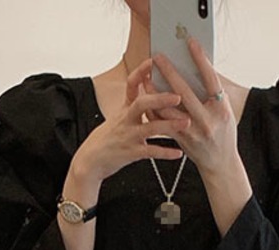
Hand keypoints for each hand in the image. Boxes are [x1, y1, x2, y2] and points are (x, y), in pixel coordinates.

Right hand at [71, 57, 187, 188]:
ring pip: (150, 128)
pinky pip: (150, 152)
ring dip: (169, 125)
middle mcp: (126, 120)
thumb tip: (150, 90)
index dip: (141, 72)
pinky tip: (178, 153)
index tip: (153, 61)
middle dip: (160, 99)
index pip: (131, 85)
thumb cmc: (109, 137)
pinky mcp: (131, 153)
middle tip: (178, 96)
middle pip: (142, 104)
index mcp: (125, 109)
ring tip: (186, 122)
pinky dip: (165, 153)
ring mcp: (129, 136)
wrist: (92, 159)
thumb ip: (134, 104)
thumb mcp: (118, 116)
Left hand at [145, 38, 239, 178]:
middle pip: (184, 92)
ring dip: (155, 91)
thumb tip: (201, 68)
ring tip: (147, 76)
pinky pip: (163, 122)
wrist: (220, 164)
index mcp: (221, 110)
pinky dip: (154, 108)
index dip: (200, 59)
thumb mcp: (226, 111)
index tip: (190, 43)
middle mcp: (207, 121)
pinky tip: (147, 97)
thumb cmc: (224, 134)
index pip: (211, 79)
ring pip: (168, 109)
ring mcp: (192, 132)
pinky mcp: (181, 140)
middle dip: (170, 72)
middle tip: (158, 57)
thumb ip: (215, 93)